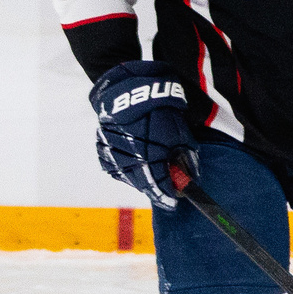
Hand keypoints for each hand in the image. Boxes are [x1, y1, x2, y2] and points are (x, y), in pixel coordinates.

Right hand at [91, 60, 198, 209]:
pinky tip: (133, 167)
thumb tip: (190, 177)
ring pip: (126, 176)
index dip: (167, 196)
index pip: (158, 185)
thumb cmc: (161, 112)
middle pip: (141, 184)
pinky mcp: (101, 146)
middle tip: (164, 191)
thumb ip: (186, 158)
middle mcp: (128, 158)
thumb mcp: (181, 136)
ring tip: (150, 178)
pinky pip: (111, 166)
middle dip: (154, 189)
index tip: (173, 202)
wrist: (133, 91)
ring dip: (139, 180)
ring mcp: (112, 152)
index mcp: (148, 157)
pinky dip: (123, 170)